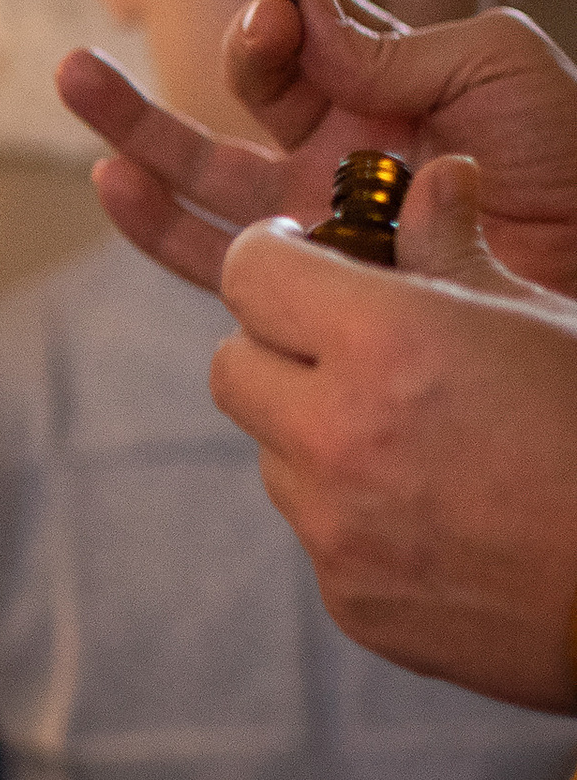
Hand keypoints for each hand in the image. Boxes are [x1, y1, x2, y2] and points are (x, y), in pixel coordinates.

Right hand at [60, 0, 576, 298]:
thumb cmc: (575, 161)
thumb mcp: (498, 65)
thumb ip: (390, 41)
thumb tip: (291, 11)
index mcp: (393, 85)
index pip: (308, 31)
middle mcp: (346, 151)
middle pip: (249, 91)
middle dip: (221, 48)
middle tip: (253, 24)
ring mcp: (322, 222)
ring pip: (208, 175)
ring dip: (136, 127)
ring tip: (73, 77)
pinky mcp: (312, 288)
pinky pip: (218, 262)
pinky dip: (157, 223)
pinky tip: (115, 181)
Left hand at [205, 164, 576, 707]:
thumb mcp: (548, 322)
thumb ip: (460, 255)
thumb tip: (435, 178)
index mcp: (388, 344)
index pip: (251, 274)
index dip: (274, 255)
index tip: (305, 256)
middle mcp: (340, 437)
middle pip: (233, 368)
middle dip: (279, 345)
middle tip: (347, 344)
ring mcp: (338, 530)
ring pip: (274, 455)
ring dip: (314, 433)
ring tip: (413, 435)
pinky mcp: (351, 602)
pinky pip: (317, 534)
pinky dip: (355, 513)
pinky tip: (441, 511)